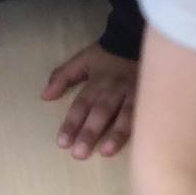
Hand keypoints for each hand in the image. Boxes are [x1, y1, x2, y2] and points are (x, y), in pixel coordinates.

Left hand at [44, 42, 137, 159]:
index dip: (71, 123)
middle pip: (100, 112)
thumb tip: (45, 96)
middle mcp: (114, 89)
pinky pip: (146, 114)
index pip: (81, 105)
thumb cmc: (107, 56)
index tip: (63, 143)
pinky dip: (141, 128)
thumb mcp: (82, 60)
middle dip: (90, 132)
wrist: (136, 40)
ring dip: (116, 134)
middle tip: (79, 154)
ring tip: (106, 152)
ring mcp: (134, 93)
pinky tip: (140, 144)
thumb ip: (62, 77)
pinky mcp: (150, 97)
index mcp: (96, 82)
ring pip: (125, 115)